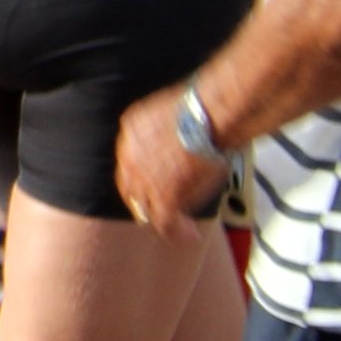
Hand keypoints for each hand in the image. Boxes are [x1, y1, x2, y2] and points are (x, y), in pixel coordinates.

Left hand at [111, 87, 227, 236]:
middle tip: (161, 209)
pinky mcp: (164, 197)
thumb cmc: (205, 105)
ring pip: (146, 208)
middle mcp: (129, 155)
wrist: (210, 114)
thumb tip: (185, 133)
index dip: (142, 173)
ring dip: (162, 219)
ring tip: (182, 228)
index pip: (129, 159)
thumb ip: (169, 126)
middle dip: (145, 199)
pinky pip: (166, 223)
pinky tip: (190, 236)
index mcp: (131, 129)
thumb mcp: (173, 109)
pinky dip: (178, 232)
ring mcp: (144, 179)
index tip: (155, 180)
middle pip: (131, 186)